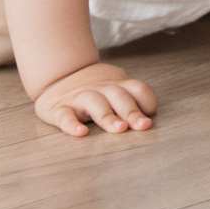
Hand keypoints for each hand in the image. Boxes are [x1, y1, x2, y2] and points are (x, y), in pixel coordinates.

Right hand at [34, 62, 157, 135]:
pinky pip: (65, 116)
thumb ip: (131, 98)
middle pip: (119, 96)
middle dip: (132, 112)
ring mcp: (79, 97)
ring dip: (108, 117)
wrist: (58, 75)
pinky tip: (81, 133)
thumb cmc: (95, 88)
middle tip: (143, 126)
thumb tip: (149, 117)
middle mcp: (100, 89)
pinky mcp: (58, 108)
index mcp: (117, 84)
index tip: (151, 115)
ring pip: (95, 104)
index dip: (147, 101)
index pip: (137, 89)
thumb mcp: (115, 86)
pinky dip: (72, 125)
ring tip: (119, 129)